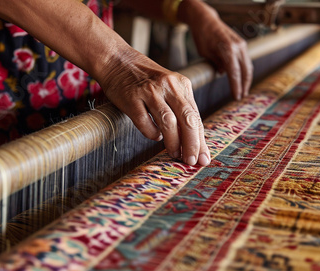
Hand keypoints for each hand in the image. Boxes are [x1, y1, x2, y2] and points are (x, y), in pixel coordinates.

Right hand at [100, 51, 209, 165]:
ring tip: (175, 154)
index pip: (196, 116)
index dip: (201, 139)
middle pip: (187, 119)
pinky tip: (155, 137)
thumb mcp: (168, 86)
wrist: (116, 60)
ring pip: (168, 122)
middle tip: (193, 161)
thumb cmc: (144, 78)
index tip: (204, 157)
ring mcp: (149, 92)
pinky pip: (145, 122)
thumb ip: (180, 107)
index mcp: (181, 84)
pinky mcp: (131, 99)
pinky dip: (152, 133)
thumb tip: (193, 139)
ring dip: (173, 142)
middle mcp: (168, 86)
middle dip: (192, 144)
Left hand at [181, 0, 252, 99]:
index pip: (234, 73)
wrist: (205, 19)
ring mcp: (241, 44)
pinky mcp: (242, 43)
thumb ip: (216, 64)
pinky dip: (244, 70)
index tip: (236, 97)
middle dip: (244, 85)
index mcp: (227, 50)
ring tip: (242, 91)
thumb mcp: (205, 53)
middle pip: (245, 71)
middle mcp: (237, 46)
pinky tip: (241, 79)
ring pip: (248, 66)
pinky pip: (245, 60)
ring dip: (246, 79)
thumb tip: (224, 74)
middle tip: (240, 97)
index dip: (236, 87)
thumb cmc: (202, 36)